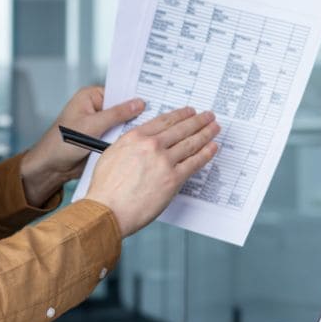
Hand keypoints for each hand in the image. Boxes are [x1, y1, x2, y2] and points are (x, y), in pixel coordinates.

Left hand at [19, 87, 145, 206]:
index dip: (135, 96)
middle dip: (137, 114)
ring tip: (156, 129)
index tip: (156, 98)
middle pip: (123, 108)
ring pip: (123, 124)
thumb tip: (138, 104)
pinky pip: (119, 137)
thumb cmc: (61, 144)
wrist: (50, 168)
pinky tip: (143, 143)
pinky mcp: (102, 139)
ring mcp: (100, 124)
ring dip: (133, 129)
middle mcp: (96, 108)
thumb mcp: (91, 126)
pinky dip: (127, 140)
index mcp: (91, 97)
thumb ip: (116, 115)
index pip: (119, 92)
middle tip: (161, 114)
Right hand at [85, 107, 219, 237]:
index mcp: (135, 137)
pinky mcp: (173, 179)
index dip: (180, 115)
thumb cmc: (106, 188)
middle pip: (181, 129)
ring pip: (191, 143)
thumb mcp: (111, 154)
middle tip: (208, 116)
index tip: (189, 112)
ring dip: (206, 133)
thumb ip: (130, 145)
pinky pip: (194, 162)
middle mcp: (151, 145)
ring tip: (214, 128)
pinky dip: (206, 154)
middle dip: (198, 121)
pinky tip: (212, 148)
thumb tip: (142, 143)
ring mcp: (164, 161)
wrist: (108, 209)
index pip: (164, 121)